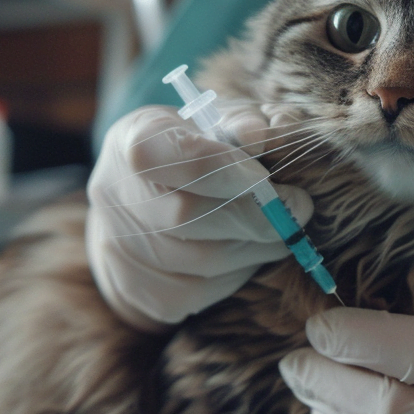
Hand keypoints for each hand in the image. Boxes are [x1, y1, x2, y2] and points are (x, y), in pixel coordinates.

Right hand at [86, 104, 313, 329]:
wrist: (146, 202)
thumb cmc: (200, 151)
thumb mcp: (224, 121)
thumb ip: (252, 122)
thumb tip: (271, 135)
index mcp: (135, 139)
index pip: (175, 155)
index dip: (228, 168)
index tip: (268, 176)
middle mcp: (114, 194)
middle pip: (187, 214)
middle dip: (256, 214)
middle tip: (299, 206)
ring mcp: (121, 247)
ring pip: (203, 260)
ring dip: (256, 245)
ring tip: (277, 227)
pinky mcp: (144, 292)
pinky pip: (205, 290)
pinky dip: (239, 272)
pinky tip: (246, 250)